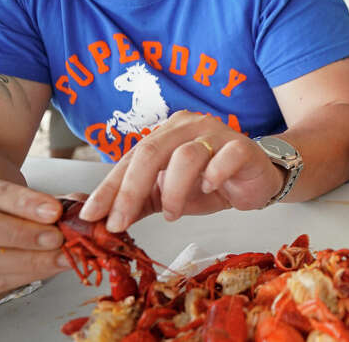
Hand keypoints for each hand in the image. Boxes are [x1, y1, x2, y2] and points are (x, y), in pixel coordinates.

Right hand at [0, 179, 68, 305]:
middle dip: (23, 234)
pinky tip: (51, 269)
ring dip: (31, 261)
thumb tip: (86, 207)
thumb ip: (52, 201)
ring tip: (64, 257)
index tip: (55, 211)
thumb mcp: (18, 195)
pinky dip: (27, 277)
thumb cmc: (0, 208)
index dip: (24, 203)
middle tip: (58, 238)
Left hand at [79, 111, 284, 231]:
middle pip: (151, 153)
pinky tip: (209, 188)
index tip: (91, 214)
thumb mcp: (167, 196)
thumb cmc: (212, 183)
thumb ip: (137, 203)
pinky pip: (225, 157)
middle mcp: (188, 126)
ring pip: (185, 156)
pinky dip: (213, 174)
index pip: (130, 158)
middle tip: (118, 222)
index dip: (108, 188)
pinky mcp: (242, 147)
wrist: (256, 180)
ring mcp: (217, 134)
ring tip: (171, 214)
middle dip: (129, 191)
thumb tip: (98, 219)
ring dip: (173, 190)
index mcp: (166, 133)